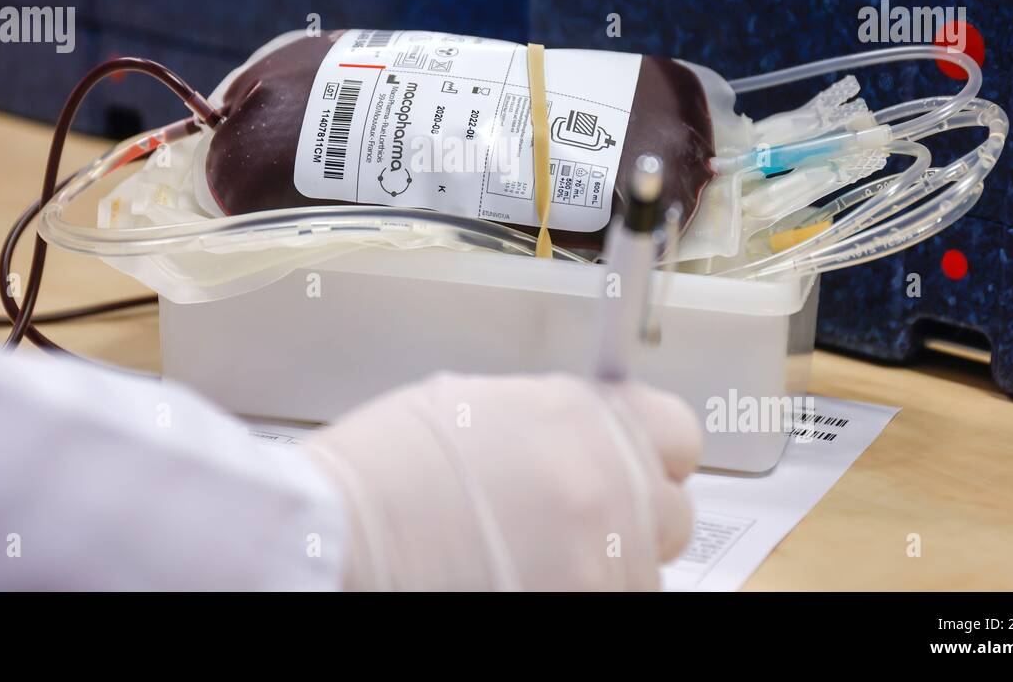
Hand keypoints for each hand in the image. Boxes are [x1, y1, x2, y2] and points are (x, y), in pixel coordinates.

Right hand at [304, 372, 699, 590]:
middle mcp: (604, 482)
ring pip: (644, 573)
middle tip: (579, 522)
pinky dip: (578, 592)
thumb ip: (551, 419)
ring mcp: (598, 557)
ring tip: (534, 559)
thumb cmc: (382, 473)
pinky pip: (610, 601)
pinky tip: (525, 580)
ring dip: (603, 566)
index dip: (652, 452)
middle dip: (632, 517)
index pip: (677, 432)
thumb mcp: (475, 406)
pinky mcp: (580, 605)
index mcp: (579, 415)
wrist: (334, 536)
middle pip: (671, 512)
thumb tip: (582, 436)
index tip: (637, 465)